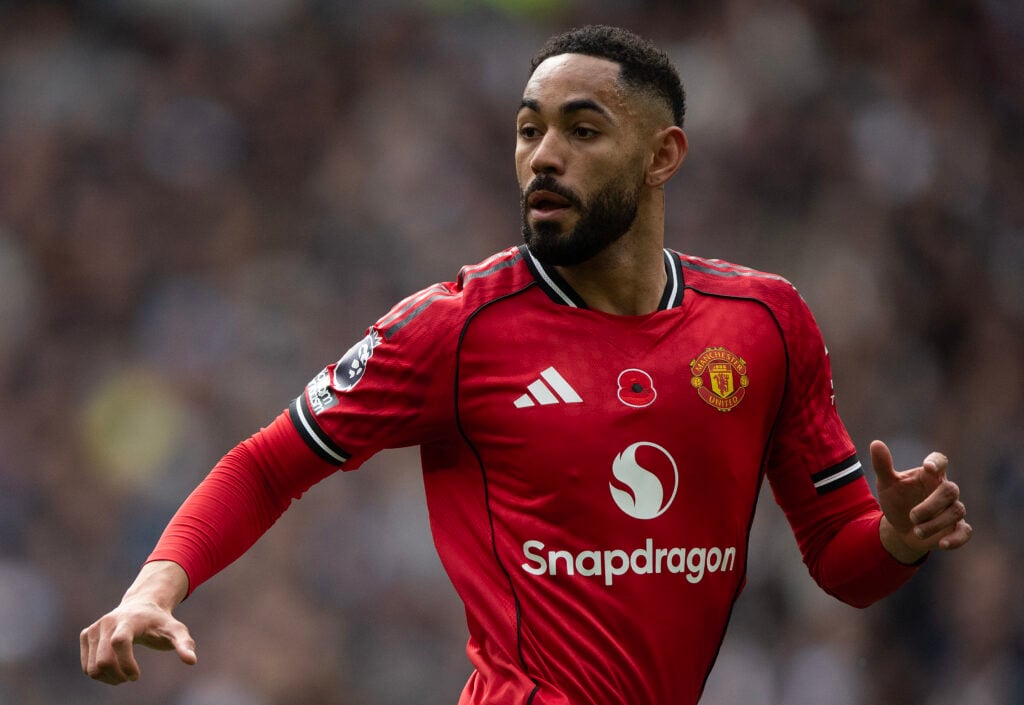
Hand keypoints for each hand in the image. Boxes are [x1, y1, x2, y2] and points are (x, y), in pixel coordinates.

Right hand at [80, 561, 195, 684]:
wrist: (142, 606)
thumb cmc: (160, 622)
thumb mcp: (176, 631)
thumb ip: (184, 644)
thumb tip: (192, 661)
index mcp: (128, 620)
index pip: (119, 643)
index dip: (126, 664)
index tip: (137, 676)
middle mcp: (108, 622)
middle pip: (103, 660)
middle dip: (118, 676)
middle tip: (132, 677)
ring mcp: (94, 628)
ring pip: (92, 668)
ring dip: (108, 678)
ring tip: (124, 674)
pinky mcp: (87, 634)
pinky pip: (86, 666)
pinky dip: (100, 674)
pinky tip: (115, 669)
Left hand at [871, 440, 971, 563]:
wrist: (900, 528)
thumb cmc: (896, 500)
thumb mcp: (886, 484)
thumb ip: (882, 465)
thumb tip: (876, 443)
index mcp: (929, 475)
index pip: (940, 460)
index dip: (937, 462)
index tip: (928, 467)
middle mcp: (944, 490)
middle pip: (950, 490)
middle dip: (931, 505)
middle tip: (912, 516)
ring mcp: (952, 509)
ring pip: (956, 511)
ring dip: (936, 523)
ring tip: (916, 531)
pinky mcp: (956, 528)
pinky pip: (965, 532)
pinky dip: (956, 539)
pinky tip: (942, 544)